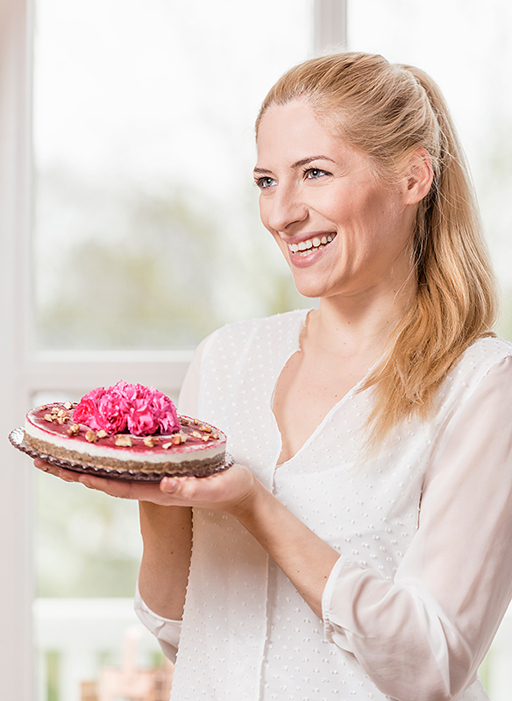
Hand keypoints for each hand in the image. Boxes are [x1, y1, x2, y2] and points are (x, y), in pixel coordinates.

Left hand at [33, 458, 255, 512]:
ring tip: (57, 453)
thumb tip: (165, 484)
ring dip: (83, 464)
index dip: (94, 479)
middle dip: (74, 471)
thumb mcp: (214, 487)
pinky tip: (96, 448)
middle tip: (41, 459)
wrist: (240, 494)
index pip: (119, 486)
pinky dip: (105, 457)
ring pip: (111, 472)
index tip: (68, 472)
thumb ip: (192, 488)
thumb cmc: (229, 490)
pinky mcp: (159, 471)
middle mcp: (150, 486)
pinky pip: (124, 464)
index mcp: (160, 491)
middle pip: (105, 479)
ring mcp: (153, 480)